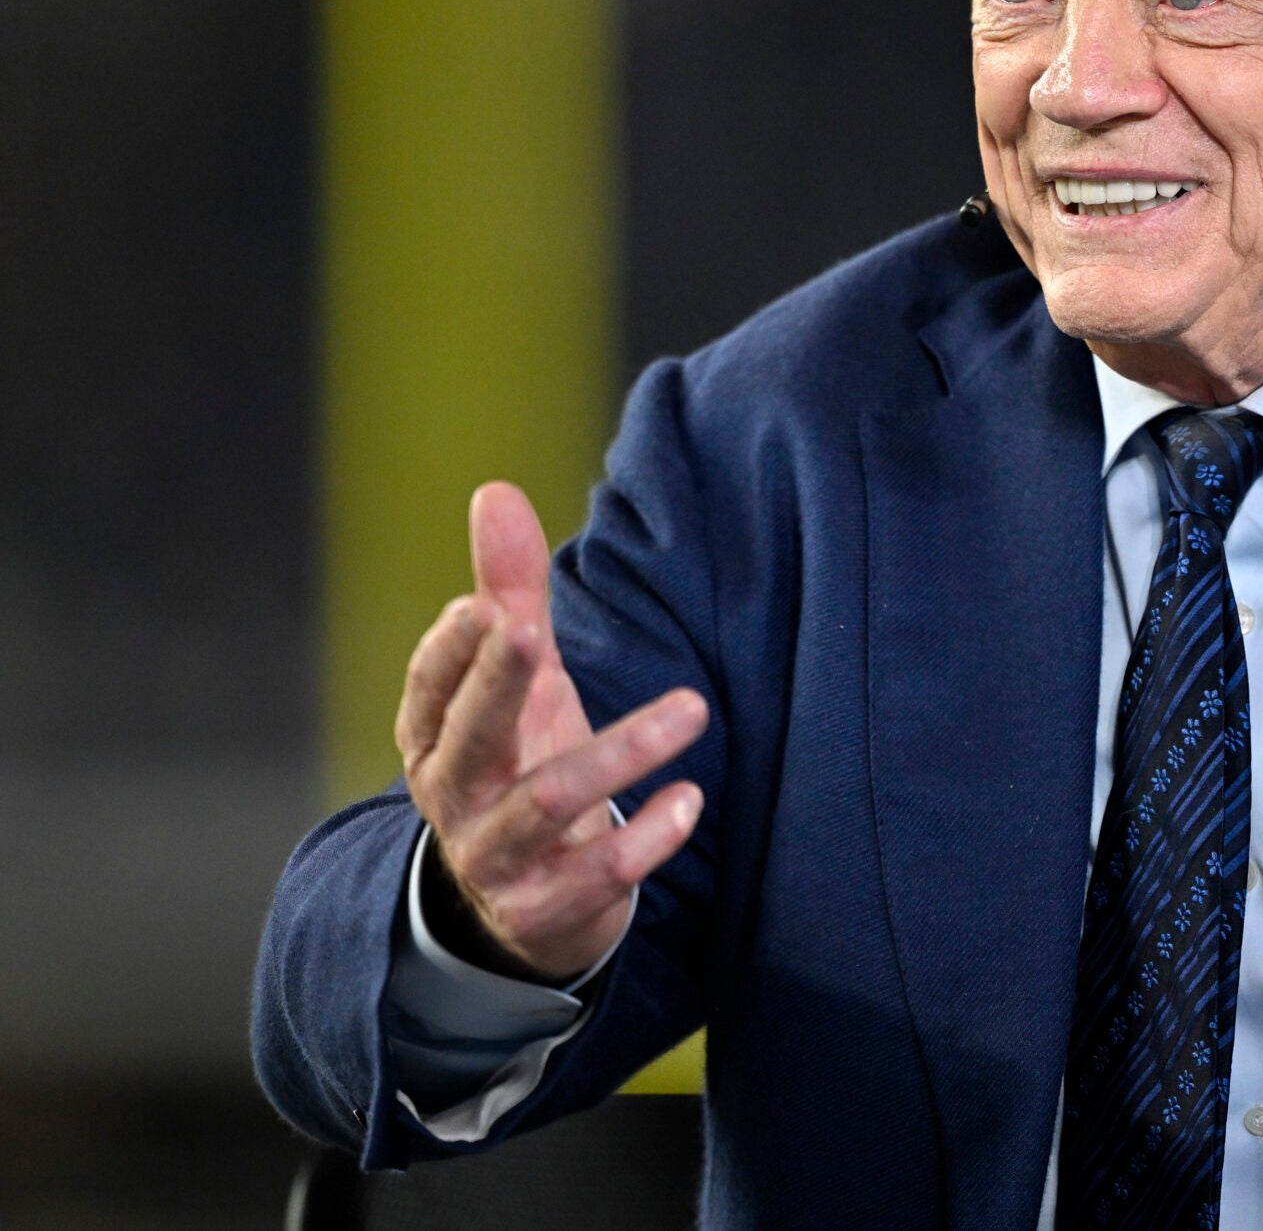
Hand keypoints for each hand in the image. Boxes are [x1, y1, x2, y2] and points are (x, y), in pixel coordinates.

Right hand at [397, 481, 708, 981]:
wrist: (527, 903)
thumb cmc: (523, 760)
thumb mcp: (518, 680)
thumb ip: (510, 593)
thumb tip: (495, 491)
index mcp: (434, 736)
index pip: (431, 686)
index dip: (454, 646)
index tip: (489, 602)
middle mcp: (454, 798)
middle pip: (473, 738)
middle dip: (498, 682)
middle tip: (531, 629)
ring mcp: (495, 858)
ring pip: (548, 802)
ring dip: (623, 752)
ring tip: (693, 706)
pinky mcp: (546, 909)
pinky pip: (598, 875)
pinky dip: (647, 836)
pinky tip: (691, 799)